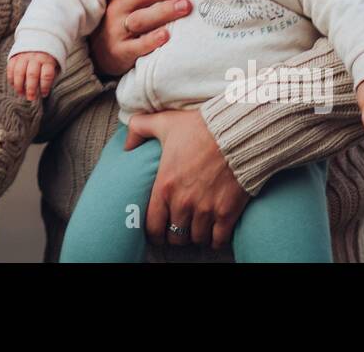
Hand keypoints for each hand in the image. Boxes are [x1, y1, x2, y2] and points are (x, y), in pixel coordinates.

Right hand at [7, 51, 58, 100]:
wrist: (39, 40)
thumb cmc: (47, 59)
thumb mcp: (54, 65)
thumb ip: (50, 77)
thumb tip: (43, 92)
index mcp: (47, 60)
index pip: (46, 75)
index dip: (45, 87)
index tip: (44, 94)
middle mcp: (35, 57)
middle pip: (32, 74)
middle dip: (31, 89)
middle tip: (31, 98)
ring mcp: (24, 56)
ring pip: (19, 72)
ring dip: (19, 85)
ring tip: (21, 93)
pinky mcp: (15, 56)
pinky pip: (10, 68)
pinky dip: (11, 79)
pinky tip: (14, 86)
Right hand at [89, 0, 202, 77]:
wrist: (101, 52)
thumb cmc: (124, 17)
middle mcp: (117, 6)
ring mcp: (117, 29)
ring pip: (140, 19)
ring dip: (164, 11)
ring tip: (187, 6)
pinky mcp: (120, 51)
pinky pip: (136, 46)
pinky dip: (151, 41)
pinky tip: (167, 36)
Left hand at [124, 109, 248, 249]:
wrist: (236, 131)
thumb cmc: (199, 127)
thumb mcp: (164, 122)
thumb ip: (139, 128)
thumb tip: (127, 145)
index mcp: (165, 186)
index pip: (152, 226)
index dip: (154, 232)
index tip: (158, 230)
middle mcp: (183, 202)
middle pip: (175, 236)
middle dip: (176, 233)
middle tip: (179, 227)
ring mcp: (206, 209)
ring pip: (196, 239)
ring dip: (196, 235)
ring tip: (197, 227)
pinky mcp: (227, 212)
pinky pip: (218, 240)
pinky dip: (216, 240)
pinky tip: (215, 232)